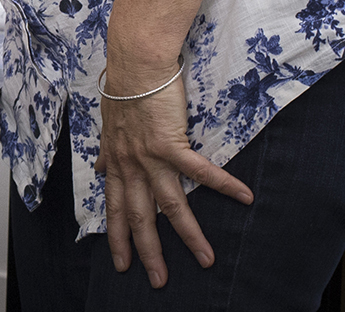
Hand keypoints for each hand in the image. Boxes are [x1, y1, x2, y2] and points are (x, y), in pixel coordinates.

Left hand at [94, 68, 252, 287]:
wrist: (134, 64)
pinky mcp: (171, 142)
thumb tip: (100, 169)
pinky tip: (244, 198)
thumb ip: (107, 152)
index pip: (116, 208)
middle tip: (157, 280)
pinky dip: (224, 185)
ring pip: (170, 205)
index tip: (122, 262)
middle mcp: (130, 164)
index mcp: (116, 162)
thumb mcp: (108, 126)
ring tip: (206, 259)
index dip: (118, 237)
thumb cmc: (123, 90)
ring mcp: (150, 156)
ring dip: (189, 235)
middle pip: (140, 217)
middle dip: (148, 251)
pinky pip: (200, 171)